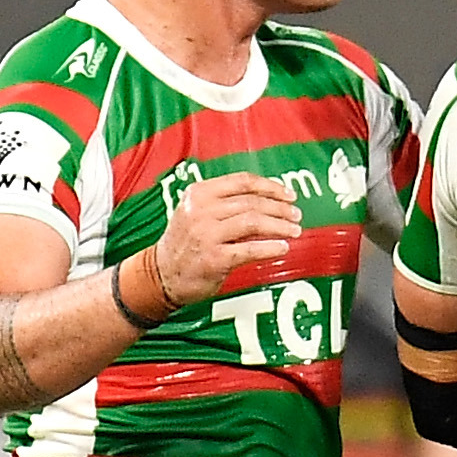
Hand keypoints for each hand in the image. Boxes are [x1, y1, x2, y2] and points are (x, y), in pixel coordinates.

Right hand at [151, 172, 302, 303]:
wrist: (160, 275)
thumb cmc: (183, 244)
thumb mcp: (195, 212)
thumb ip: (223, 203)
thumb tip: (266, 200)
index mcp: (199, 194)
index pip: (242, 182)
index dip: (269, 187)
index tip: (288, 194)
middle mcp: (201, 210)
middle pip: (251, 202)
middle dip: (279, 208)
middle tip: (296, 214)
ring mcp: (206, 234)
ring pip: (253, 222)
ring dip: (279, 225)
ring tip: (294, 230)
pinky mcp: (214, 258)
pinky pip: (250, 249)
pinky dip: (270, 248)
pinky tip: (282, 248)